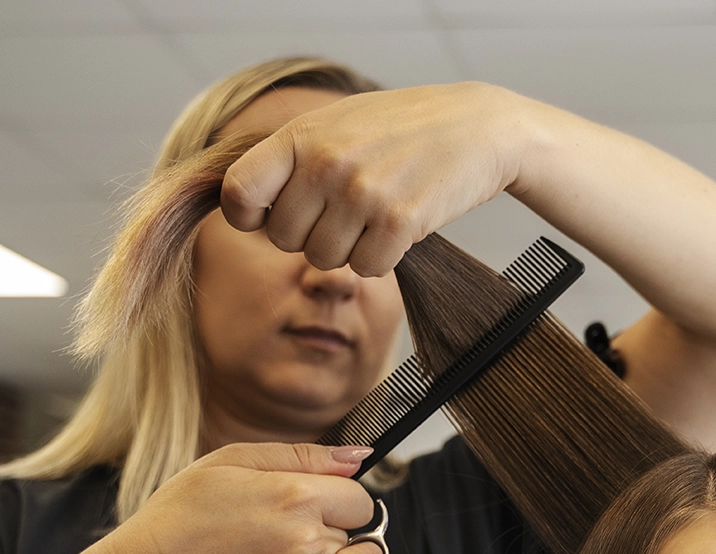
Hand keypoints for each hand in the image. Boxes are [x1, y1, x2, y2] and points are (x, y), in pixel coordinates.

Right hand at [89, 443, 385, 553]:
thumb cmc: (177, 519)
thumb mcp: (230, 462)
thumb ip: (303, 456)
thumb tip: (358, 459)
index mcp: (296, 497)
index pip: (362, 500)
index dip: (340, 503)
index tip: (314, 510)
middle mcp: (308, 543)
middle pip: (362, 537)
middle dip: (336, 535)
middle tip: (294, 540)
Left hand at [221, 83, 527, 277]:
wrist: (476, 128)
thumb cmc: (401, 127)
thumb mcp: (337, 123)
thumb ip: (291, 157)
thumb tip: (242, 204)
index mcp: (302, 136)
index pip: (239, 192)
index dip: (247, 216)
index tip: (267, 217)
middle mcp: (327, 164)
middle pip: (284, 239)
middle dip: (309, 235)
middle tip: (342, 213)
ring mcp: (364, 194)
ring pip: (325, 259)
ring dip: (348, 248)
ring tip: (373, 215)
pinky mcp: (401, 223)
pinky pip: (367, 268)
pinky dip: (381, 258)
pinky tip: (398, 227)